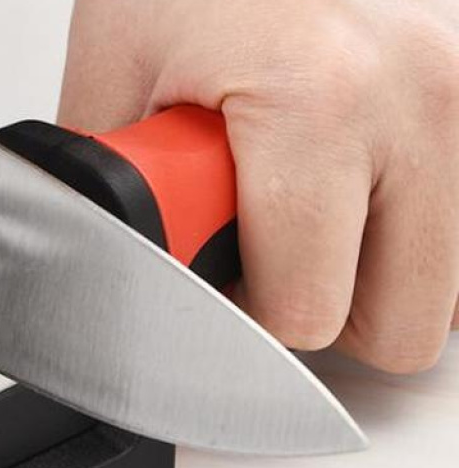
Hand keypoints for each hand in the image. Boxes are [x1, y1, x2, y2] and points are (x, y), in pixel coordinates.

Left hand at [60, 0, 458, 372]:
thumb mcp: (117, 67)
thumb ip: (113, 188)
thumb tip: (115, 271)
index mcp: (318, 98)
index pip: (304, 312)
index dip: (243, 313)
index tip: (218, 273)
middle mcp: (422, 96)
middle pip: (398, 328)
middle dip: (319, 305)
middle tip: (266, 241)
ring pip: (447, 286)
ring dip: (370, 268)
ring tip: (309, 196)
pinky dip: (408, 225)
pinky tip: (354, 176)